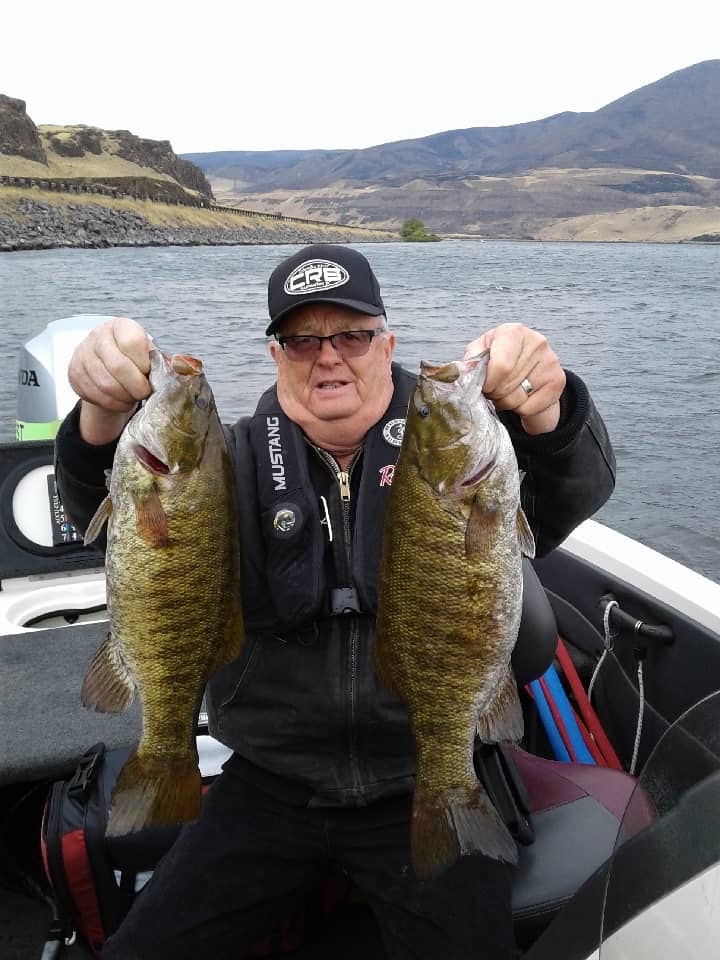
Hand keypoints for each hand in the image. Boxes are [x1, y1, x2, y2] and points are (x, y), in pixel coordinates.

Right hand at [68, 317, 151, 444]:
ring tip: (132, 398)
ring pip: (105, 384)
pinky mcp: (74, 372)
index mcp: (121, 326)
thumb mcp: (149, 356)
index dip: (144, 364)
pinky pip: (94, 394)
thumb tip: (180, 369)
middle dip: (136, 387)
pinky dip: (111, 404)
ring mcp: (83, 353)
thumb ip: (161, 361)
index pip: (132, 343)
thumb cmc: (135, 361)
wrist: (108, 368)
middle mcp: (98, 335)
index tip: (149, 374)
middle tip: (144, 393)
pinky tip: (119, 401)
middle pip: (118, 367)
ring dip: (123, 398)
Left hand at [464, 323, 565, 434]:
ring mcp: (550, 361)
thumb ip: (470, 360)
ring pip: (517, 399)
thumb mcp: (481, 352)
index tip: (484, 385)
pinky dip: (520, 409)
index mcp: (513, 332)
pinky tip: (522, 397)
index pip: (500, 366)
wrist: (528, 368)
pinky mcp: (558, 380)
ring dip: (505, 402)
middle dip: (494, 393)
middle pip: (506, 385)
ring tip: (506, 392)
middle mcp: (536, 342)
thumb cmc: (499, 358)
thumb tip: (461, 371)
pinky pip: (530, 408)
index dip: (488, 382)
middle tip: (494, 389)